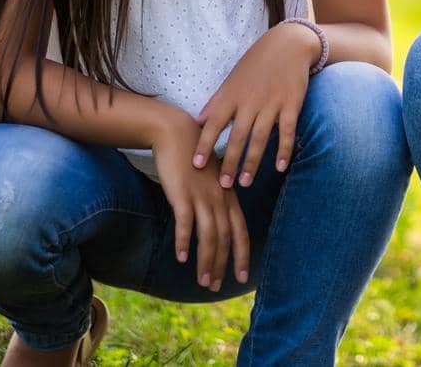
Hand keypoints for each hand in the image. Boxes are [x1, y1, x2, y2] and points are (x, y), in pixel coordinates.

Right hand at [149, 108, 250, 290]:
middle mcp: (219, 199)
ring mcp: (202, 197)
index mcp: (229, 197)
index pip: (240, 231)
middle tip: (215, 287)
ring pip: (209, 236)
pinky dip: (185, 242)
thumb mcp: (211, 180)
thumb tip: (216, 225)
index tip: (243, 276)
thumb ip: (216, 201)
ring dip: (206, 261)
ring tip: (202, 281)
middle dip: (221, 265)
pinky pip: (186, 223)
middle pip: (225, 239)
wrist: (177, 133)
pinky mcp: (183, 194)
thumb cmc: (194, 159)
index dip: (242, 255)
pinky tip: (182, 258)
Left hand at [193, 21, 317, 188]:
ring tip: (245, 183)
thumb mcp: (232, 79)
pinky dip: (283, 150)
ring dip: (253, 162)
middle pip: (238, 136)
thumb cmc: (256, 63)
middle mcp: (250, 101)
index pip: (214, 123)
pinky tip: (279, 168)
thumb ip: (216, 102)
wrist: (288, 44)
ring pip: (260, 138)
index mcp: (232, 95)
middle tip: (223, 185)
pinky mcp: (291, 104)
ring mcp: (272, 103)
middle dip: (230, 162)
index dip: (205, 144)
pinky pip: (287, 131)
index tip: (196, 165)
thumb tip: (197, 122)